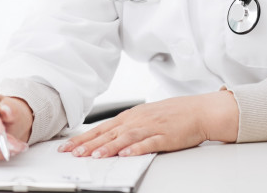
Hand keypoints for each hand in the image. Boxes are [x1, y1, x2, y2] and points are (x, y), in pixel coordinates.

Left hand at [58, 91, 238, 157]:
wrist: (198, 110)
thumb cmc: (172, 114)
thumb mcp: (144, 116)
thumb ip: (126, 126)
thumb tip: (107, 137)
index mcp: (130, 117)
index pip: (101, 129)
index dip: (84, 138)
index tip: (68, 146)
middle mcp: (137, 120)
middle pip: (108, 134)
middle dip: (89, 144)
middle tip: (72, 153)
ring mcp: (151, 127)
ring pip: (125, 138)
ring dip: (109, 147)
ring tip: (95, 156)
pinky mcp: (165, 136)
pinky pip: (149, 143)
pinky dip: (137, 148)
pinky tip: (126, 154)